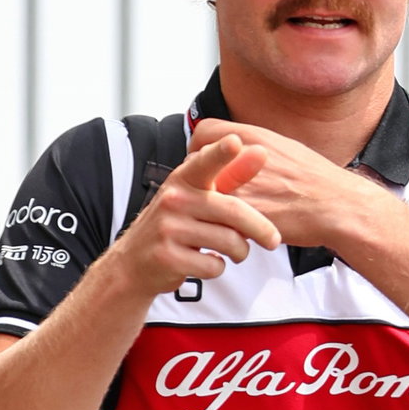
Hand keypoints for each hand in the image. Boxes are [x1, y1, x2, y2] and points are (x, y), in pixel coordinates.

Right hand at [115, 133, 280, 297]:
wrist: (135, 262)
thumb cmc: (176, 225)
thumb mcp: (196, 196)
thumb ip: (230, 177)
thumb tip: (260, 151)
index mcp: (183, 180)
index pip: (204, 163)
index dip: (221, 153)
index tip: (236, 142)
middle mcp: (174, 200)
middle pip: (233, 212)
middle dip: (260, 229)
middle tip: (273, 241)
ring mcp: (168, 228)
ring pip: (228, 242)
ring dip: (240, 252)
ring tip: (235, 252)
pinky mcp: (169, 257)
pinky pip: (214, 265)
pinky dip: (218, 268)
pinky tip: (207, 262)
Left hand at [188, 116, 385, 252]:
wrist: (338, 206)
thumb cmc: (318, 181)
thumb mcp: (285, 147)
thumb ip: (257, 147)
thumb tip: (244, 148)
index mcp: (253, 138)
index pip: (205, 133)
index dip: (198, 147)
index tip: (202, 160)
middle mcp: (244, 159)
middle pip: (199, 165)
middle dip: (199, 180)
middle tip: (208, 193)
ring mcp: (245, 188)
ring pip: (207, 195)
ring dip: (208, 205)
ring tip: (220, 215)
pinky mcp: (249, 216)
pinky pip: (223, 221)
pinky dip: (224, 227)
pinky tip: (234, 231)